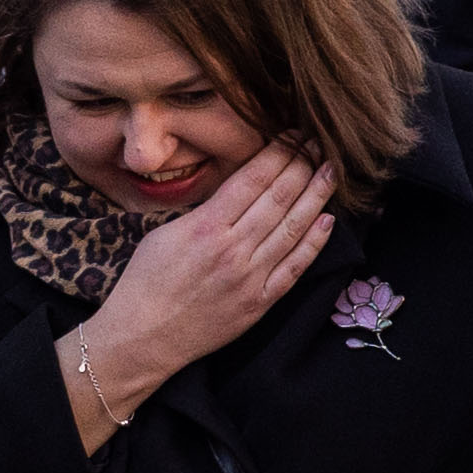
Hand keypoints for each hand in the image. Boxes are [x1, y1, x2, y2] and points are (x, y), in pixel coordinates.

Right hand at [81, 147, 334, 405]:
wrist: (141, 340)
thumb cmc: (144, 285)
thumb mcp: (163, 234)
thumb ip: (203, 211)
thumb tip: (237, 190)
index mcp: (205, 227)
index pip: (254, 178)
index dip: (279, 151)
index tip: (295, 133)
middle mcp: (233, 250)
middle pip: (279, 197)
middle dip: (303, 164)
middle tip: (320, 142)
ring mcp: (249, 278)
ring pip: (293, 227)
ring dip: (316, 195)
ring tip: (332, 171)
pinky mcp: (258, 303)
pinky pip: (294, 268)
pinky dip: (314, 243)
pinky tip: (328, 220)